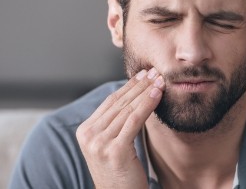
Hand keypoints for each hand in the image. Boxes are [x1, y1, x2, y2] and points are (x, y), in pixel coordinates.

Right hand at [76, 68, 164, 188]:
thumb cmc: (121, 174)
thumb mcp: (113, 145)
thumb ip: (115, 125)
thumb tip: (133, 97)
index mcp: (85, 131)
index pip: (109, 102)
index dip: (128, 87)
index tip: (143, 75)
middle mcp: (88, 135)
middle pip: (118, 103)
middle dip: (139, 85)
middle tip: (155, 72)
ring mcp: (99, 143)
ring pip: (127, 109)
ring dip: (146, 92)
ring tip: (160, 81)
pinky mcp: (114, 150)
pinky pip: (134, 120)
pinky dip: (147, 105)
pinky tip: (157, 95)